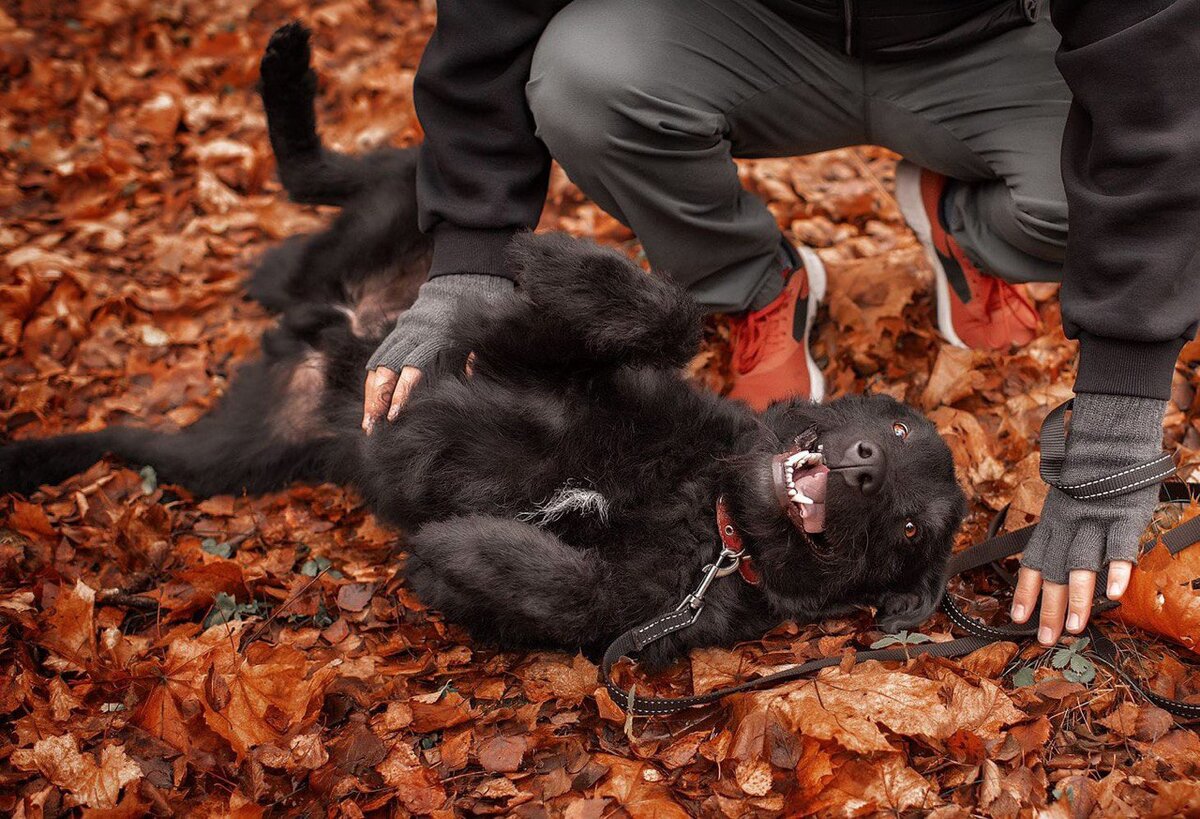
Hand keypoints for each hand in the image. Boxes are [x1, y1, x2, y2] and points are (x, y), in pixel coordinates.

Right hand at [361, 273, 513, 433]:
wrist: (465, 280)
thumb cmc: (479, 315)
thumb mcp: (481, 337)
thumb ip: (472, 360)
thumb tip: (468, 381)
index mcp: (436, 337)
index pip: (412, 369)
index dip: (402, 393)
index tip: (395, 416)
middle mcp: (413, 335)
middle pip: (388, 370)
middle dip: (378, 400)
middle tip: (372, 428)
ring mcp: (403, 332)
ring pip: (378, 365)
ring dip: (371, 395)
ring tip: (367, 423)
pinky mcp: (398, 332)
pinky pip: (379, 358)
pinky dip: (373, 381)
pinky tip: (370, 403)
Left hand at [1011, 393, 1167, 644]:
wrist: (1109, 438)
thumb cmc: (1089, 478)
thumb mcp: (1067, 504)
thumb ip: (1063, 535)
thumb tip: (1060, 571)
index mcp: (1052, 523)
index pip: (1034, 562)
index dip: (1025, 591)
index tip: (1016, 619)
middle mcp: (1068, 524)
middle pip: (1056, 572)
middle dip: (1050, 607)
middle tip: (1046, 638)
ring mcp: (1095, 520)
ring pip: (1083, 564)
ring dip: (1079, 597)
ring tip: (1076, 627)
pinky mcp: (1124, 515)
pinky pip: (1119, 546)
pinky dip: (1117, 570)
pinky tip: (1115, 593)